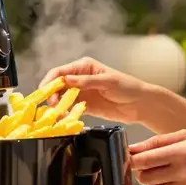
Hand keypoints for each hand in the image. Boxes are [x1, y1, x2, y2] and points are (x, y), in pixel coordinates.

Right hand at [38, 57, 152, 123]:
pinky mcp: (84, 106)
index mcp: (84, 67)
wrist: (140, 105)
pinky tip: (63, 117)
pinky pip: (69, 109)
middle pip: (57, 85)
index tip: (44, 91)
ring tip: (55, 113)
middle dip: (51, 94)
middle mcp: (79, 78)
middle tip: (51, 105)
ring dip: (56, 105)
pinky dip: (63, 113)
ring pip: (61, 98)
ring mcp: (81, 93)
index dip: (50, 81)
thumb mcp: (108, 81)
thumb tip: (66, 79)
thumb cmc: (127, 87)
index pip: (60, 71)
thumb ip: (86, 81)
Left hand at [129, 129, 185, 184]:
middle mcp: (182, 171)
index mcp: (180, 152)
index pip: (143, 159)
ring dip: (152, 184)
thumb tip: (134, 148)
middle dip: (142, 171)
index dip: (132, 159)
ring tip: (165, 175)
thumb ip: (159, 141)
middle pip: (144, 177)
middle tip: (151, 165)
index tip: (130, 157)